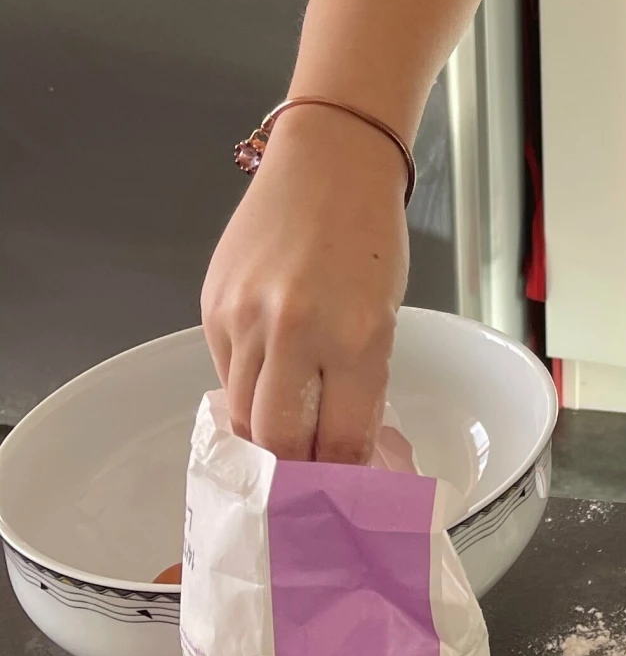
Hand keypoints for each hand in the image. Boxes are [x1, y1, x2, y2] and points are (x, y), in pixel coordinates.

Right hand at [200, 104, 408, 462]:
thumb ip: (357, 379)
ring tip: (283, 440)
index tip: (340, 492)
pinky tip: (265, 380)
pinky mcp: (212, 306)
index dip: (339, 476)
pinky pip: (224, 371)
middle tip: (304, 478)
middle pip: (277, 441)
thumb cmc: (370, 237)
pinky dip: (244, 385)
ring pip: (242, 413)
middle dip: (292, 470)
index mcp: (357, 338)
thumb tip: (334, 443)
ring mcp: (246, 319)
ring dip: (262, 435)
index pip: (340, 441)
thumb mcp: (383, 313)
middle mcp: (296, 333)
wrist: (329, 163)